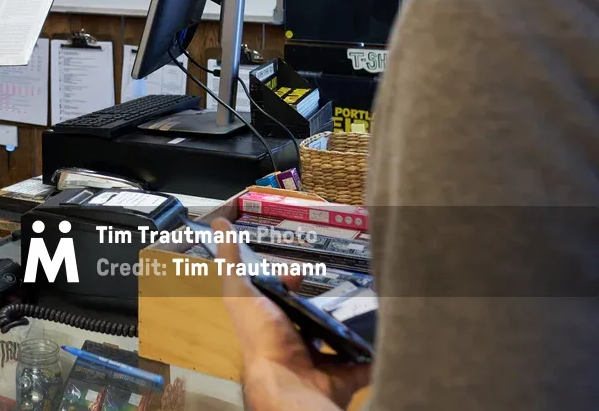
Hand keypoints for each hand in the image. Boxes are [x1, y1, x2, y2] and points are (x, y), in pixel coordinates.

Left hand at [215, 218, 370, 410]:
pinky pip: (363, 363)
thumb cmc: (262, 335)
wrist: (290, 382)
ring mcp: (319, 363)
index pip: (280, 299)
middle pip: (311, 319)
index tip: (302, 270)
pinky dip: (375, 352)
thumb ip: (232, 260)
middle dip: (326, 303)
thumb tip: (218, 222)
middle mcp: (291, 344)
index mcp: (268, 324)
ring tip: (372, 301)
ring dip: (352, 326)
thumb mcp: (240, 291)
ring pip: (339, 341)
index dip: (289, 281)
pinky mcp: (343, 377)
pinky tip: (387, 330)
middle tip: (347, 284)